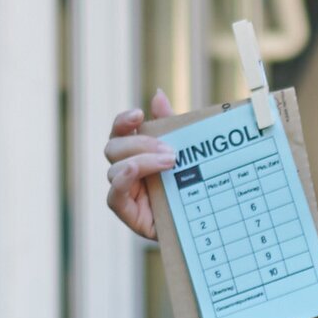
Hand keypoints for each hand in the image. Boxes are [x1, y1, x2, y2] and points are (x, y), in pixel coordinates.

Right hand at [104, 87, 180, 241]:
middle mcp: (127, 171)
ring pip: (113, 169)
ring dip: (140, 161)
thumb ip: (170, 126)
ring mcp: (126, 192)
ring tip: (168, 162)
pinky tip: (133, 171)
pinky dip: (122, 181)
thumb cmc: (192, 187)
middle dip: (139, 144)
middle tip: (169, 150)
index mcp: (137, 153)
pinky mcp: (129, 213)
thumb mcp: (186, 152)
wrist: (204, 224)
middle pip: (114, 148)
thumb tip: (158, 94)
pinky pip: (114, 196)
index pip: (120, 132)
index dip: (124, 121)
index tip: (139, 114)